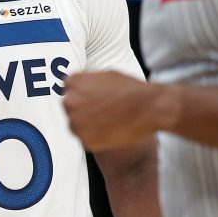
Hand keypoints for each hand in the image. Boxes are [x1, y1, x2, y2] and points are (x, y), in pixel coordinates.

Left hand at [62, 70, 177, 150]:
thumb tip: (81, 86)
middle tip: (104, 111)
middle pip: (71, 108)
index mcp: (72, 82)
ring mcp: (75, 123)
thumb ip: (88, 81)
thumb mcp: (105, 75)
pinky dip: (97, 138)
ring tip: (110, 120)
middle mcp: (69, 102)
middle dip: (84, 110)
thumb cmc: (131, 90)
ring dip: (89, 125)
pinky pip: (87, 140)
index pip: (69, 90)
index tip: (96, 99)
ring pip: (77, 125)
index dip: (84, 95)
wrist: (148, 108)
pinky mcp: (85, 140)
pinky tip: (112, 130)